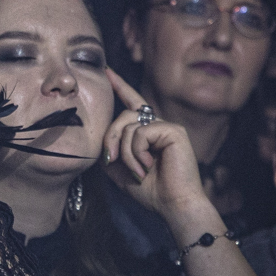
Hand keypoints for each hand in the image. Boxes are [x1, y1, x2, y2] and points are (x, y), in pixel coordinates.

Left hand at [102, 69, 211, 224]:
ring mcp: (167, 126)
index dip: (119, 86)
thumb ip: (109, 148)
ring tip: (138, 170)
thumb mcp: (119, 168)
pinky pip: (141, 133)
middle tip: (112, 160)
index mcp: (147, 132)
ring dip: (125, 152)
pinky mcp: (174, 131)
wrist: (172, 205)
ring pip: (129, 126)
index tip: (106, 71)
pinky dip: (137, 152)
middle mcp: (158, 126)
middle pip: (122, 117)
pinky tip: (149, 164)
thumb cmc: (149, 190)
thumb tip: (102, 134)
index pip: (131, 104)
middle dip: (110, 139)